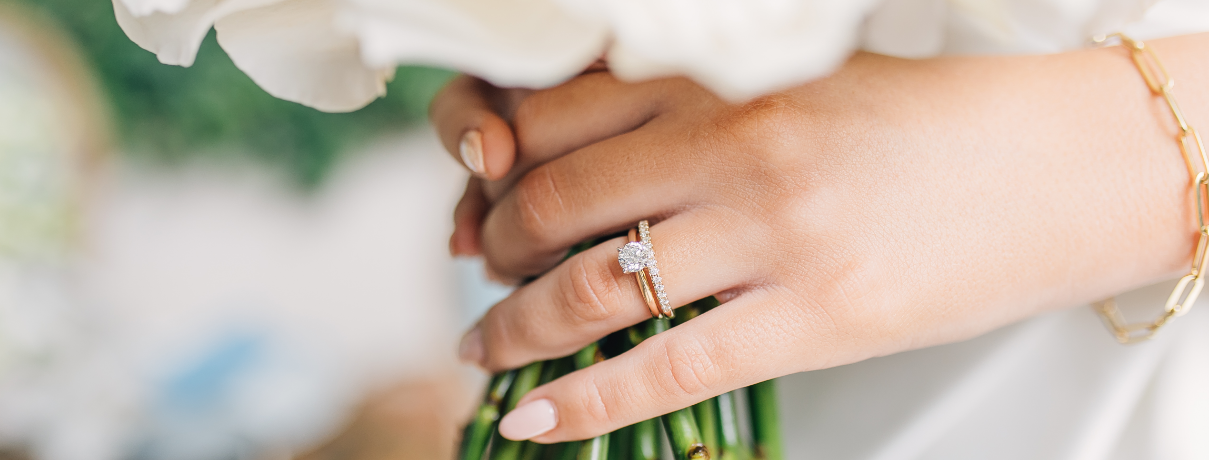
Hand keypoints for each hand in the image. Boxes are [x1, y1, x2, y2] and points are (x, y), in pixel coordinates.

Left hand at [434, 34, 1208, 441]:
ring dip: (514, 326)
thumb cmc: (933, 120)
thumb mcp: (801, 80)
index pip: (552, 116)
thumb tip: (595, 167)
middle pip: (552, 201)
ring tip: (489, 347)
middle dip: (494, 249)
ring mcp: (772, 231)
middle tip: (483, 274)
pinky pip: (667, 369)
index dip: (493, 166)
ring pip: (590, 287)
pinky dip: (584, 400)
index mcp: (724, 74)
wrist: (1070, 160)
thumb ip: (698, 110)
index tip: (480, 200)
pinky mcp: (816, 315)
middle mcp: (732, 143)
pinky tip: (534, 418)